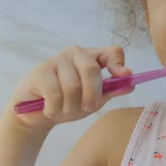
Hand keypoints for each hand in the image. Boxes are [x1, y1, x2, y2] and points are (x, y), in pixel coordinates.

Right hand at [4, 46, 133, 131]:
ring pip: (73, 86)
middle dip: (92, 94)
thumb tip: (131, 84)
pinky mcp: (41, 71)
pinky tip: (50, 110)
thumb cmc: (68, 103)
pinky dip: (55, 109)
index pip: (112, 52)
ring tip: (63, 110)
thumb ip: (110, 91)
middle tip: (89, 108)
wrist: (34, 114)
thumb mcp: (94, 100)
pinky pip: (55, 94)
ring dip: (70, 106)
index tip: (124, 77)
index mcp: (93, 58)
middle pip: (91, 69)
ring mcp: (57, 60)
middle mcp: (76, 53)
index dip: (119, 63)